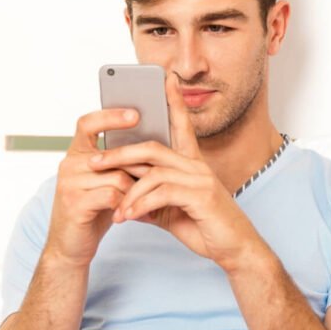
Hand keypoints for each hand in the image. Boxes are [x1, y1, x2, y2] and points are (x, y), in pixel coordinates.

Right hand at [43, 109, 150, 267]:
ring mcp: (69, 183)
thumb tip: (152, 144)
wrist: (71, 246)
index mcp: (77, 154)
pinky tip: (135, 215)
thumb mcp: (106, 182)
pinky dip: (128, 205)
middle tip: (161, 178)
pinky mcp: (74, 203)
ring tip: (148, 204)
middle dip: (140, 169)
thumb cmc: (94, 212)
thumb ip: (119, 165)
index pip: (87, 123)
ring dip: (137, 192)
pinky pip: (112, 195)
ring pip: (118, 176)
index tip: (136, 113)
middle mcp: (69, 164)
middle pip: (114, 155)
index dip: (111, 116)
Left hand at [88, 76, 263, 269]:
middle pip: (152, 147)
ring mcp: (200, 179)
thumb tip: (121, 200)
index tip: (165, 80)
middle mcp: (197, 166)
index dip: (174, 102)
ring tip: (115, 210)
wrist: (235, 249)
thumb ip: (149, 200)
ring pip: (153, 171)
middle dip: (120, 154)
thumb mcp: (170, 212)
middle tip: (95, 162)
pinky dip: (140, 205)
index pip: (181, 126)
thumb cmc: (206, 228)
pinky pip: (161, 193)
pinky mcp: (201, 196)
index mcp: (192, 165)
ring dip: (128, 191)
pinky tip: (129, 217)